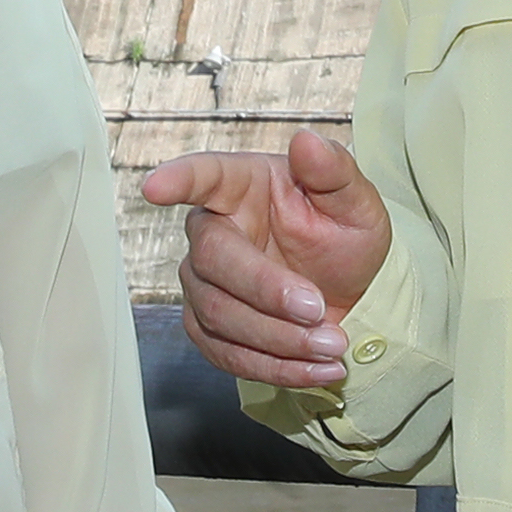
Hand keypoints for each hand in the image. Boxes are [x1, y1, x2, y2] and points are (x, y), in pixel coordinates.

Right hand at [141, 127, 393, 393]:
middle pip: (212, 260)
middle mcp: (214, 231)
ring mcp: (205, 282)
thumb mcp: (357, 205)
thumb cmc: (346, 238)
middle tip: (318, 310)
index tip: (154, 188)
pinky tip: (318, 370)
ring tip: (334, 347)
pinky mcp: (210, 328)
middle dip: (265, 291)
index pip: (204, 176)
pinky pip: (226, 353)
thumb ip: (335, 173)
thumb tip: (307, 140)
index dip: (179, 180)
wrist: (353, 296)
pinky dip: (275, 368)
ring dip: (278, 338)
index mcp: (242, 187)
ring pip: (218, 314)